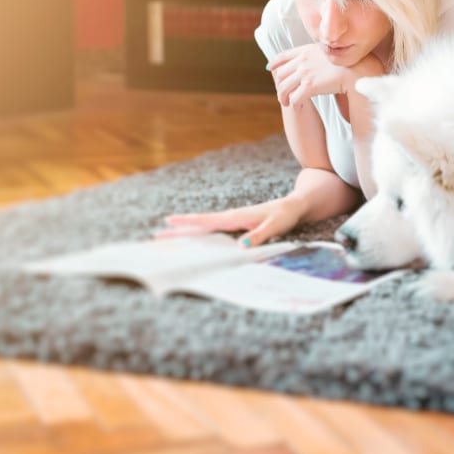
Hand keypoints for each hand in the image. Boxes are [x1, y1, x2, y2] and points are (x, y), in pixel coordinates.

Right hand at [156, 196, 304, 247]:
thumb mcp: (275, 226)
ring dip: (188, 233)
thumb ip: (259, 236)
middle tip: (157, 236)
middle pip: (200, 226)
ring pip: (206, 228)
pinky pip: (215, 231)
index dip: (187, 223)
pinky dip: (202, 235)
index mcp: (236, 217)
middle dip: (179, 231)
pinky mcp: (238, 225)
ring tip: (169, 238)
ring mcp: (234, 221)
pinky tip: (196, 241)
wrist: (295, 206)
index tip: (167, 222)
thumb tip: (240, 247)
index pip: (207, 221)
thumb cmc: (286, 215)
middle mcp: (231, 218)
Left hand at [269, 44, 350, 107]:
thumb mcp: (328, 52)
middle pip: (281, 74)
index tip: (270, 68)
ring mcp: (305, 73)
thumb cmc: (347, 63)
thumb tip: (314, 59)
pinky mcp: (310, 86)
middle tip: (282, 94)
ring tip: (286, 102)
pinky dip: (294, 103)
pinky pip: (295, 97)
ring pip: (284, 87)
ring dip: (283, 96)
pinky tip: (297, 106)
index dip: (274, 63)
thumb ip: (317, 55)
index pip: (283, 56)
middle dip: (279, 85)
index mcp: (305, 51)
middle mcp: (302, 61)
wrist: (356, 70)